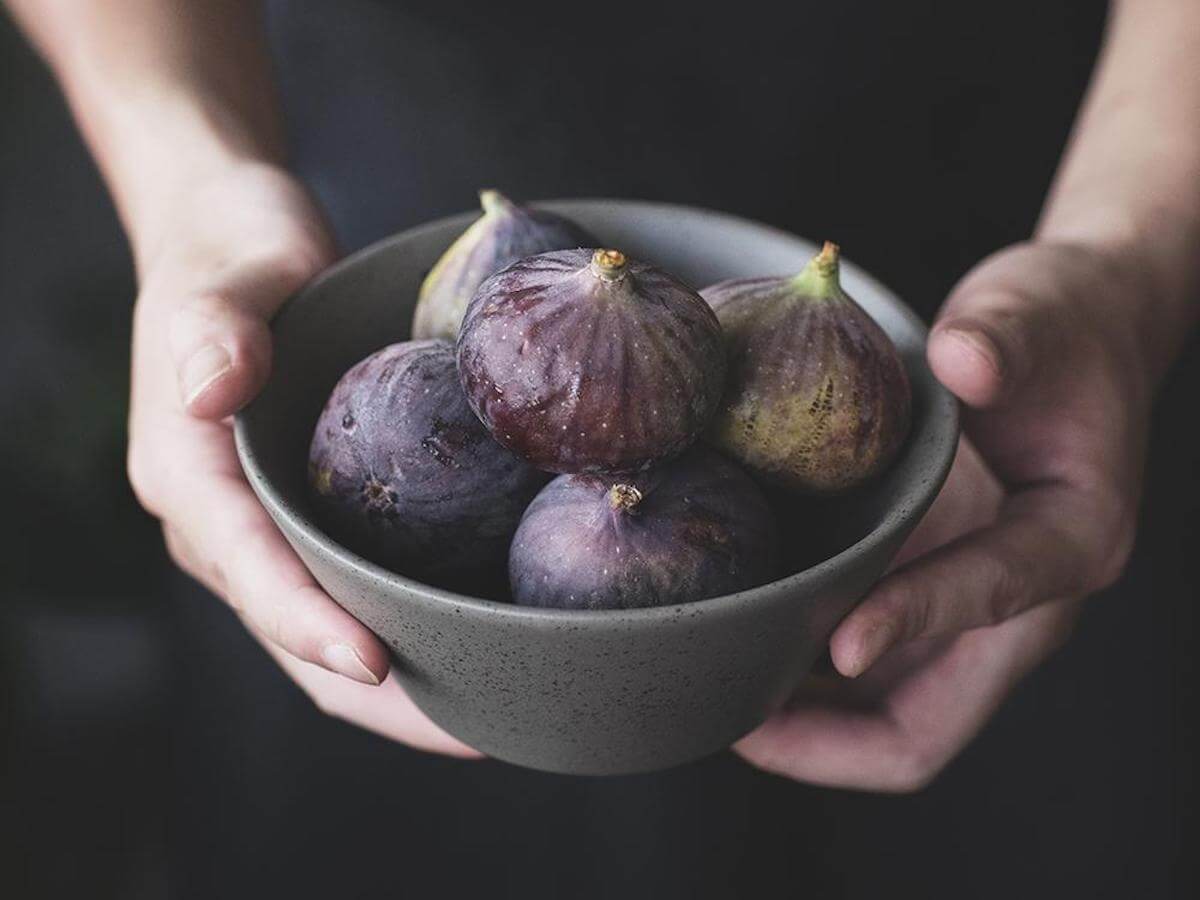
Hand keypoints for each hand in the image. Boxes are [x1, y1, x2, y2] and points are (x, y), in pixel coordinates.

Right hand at [126, 161, 477, 756]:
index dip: (309, 623)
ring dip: (402, 688)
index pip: (250, 570)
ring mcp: (268, 529)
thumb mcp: (222, 274)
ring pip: (327, 634)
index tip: (381, 663)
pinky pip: (355, 592)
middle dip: (377, 698)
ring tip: (493, 717)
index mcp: (188, 478)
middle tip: (476, 735)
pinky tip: (481, 643)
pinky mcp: (309, 517)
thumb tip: (212, 390)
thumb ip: (213, 331)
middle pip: (294, 637)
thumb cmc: (228, 247)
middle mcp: (223, 525)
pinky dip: (411, 630)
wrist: (230, 234)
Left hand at [737, 240, 1148, 789]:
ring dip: (798, 725)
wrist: (1073, 331)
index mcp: (1070, 542)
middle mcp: (1017, 604)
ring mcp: (960, 610)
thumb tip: (963, 361)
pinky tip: (734, 638)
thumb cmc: (1062, 325)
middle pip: (921, 727)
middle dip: (823, 743)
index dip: (909, 620)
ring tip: (708, 696)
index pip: (985, 604)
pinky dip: (797, 672)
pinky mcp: (919, 590)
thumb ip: (1002, 340)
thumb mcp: (1034, 316)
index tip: (829, 638)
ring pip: (876, 715)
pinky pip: (856, 668)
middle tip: (727, 716)